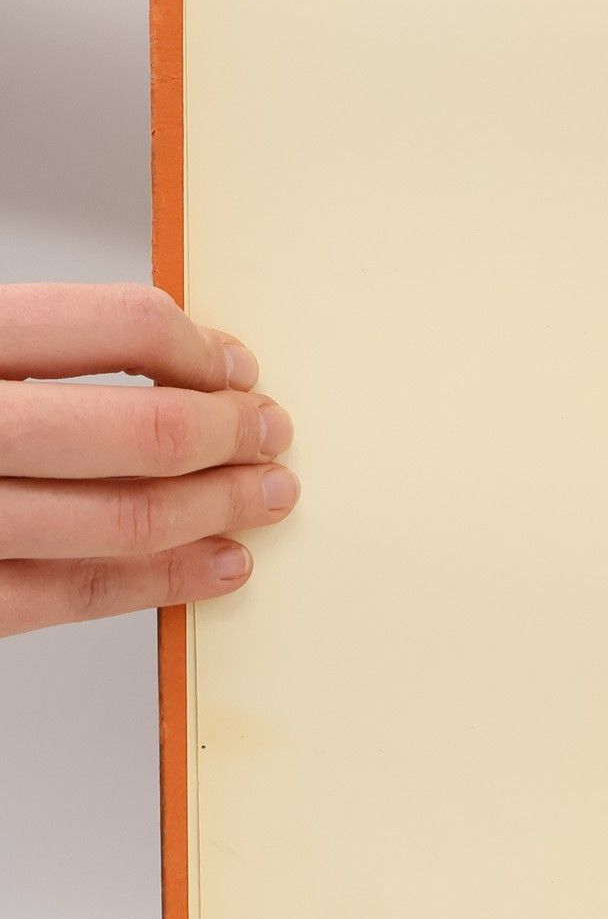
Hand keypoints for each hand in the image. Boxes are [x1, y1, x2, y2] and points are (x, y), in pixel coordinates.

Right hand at [0, 283, 298, 636]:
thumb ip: (23, 345)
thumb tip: (168, 350)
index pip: (115, 326)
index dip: (197, 349)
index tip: (236, 367)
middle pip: (137, 432)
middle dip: (230, 438)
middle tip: (271, 435)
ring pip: (121, 519)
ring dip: (218, 510)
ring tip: (264, 497)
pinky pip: (72, 592)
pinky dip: (164, 580)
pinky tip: (215, 565)